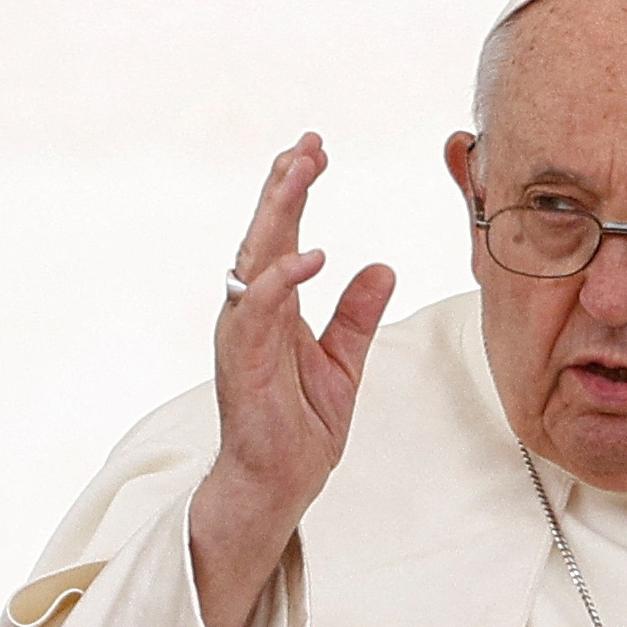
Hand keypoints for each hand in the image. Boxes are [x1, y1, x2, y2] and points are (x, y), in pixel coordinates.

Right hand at [191, 133, 395, 626]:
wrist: (277, 482)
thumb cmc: (299, 427)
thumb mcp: (344, 362)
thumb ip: (357, 314)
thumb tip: (381, 267)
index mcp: (273, 306)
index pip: (281, 234)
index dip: (294, 189)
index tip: (315, 148)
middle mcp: (251, 311)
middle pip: (264, 232)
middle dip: (284, 184)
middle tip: (309, 143)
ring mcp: (244, 333)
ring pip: (256, 257)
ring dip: (279, 212)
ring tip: (302, 173)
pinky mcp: (246, 360)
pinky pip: (262, 308)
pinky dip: (285, 277)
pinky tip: (314, 252)